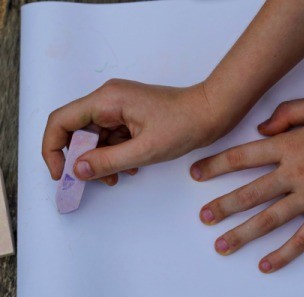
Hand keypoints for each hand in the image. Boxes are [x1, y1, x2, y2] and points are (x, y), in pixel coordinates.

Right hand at [43, 79, 218, 184]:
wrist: (211, 113)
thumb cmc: (184, 125)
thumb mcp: (144, 150)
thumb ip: (107, 161)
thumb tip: (76, 170)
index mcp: (107, 100)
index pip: (61, 121)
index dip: (53, 148)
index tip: (61, 173)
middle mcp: (109, 100)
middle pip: (77, 130)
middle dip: (82, 158)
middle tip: (91, 180)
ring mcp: (120, 107)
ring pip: (95, 136)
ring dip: (101, 159)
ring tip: (116, 177)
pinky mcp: (130, 114)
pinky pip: (112, 136)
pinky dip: (116, 154)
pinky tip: (130, 168)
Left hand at [190, 94, 303, 272]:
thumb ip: (289, 111)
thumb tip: (261, 128)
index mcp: (291, 146)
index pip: (243, 157)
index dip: (216, 165)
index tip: (195, 174)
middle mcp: (294, 174)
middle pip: (250, 192)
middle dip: (223, 206)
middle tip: (203, 217)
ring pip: (270, 219)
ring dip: (243, 234)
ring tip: (221, 245)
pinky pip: (303, 239)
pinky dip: (284, 254)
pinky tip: (265, 265)